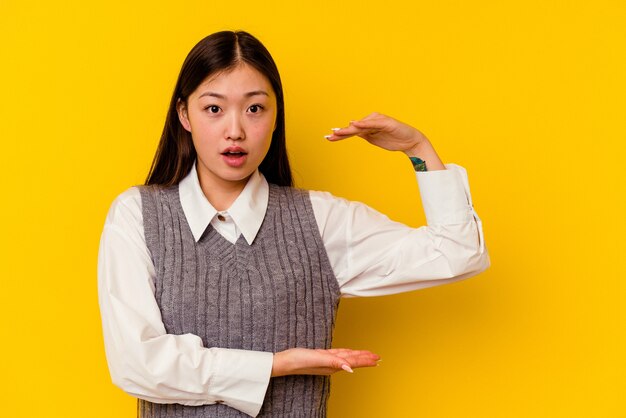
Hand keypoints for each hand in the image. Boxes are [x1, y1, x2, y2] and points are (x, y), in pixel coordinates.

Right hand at [271, 348, 379, 376]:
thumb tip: (350, 368)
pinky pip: (338, 355)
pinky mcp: (320, 357)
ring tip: (367, 356)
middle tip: (377, 358)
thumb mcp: (317, 358)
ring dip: (357, 356)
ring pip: (346, 357)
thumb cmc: (298, 360)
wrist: (284, 361)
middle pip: (352, 360)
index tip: (376, 359)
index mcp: (332, 365)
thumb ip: (333, 362)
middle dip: (365, 359)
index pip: (353, 362)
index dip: (365, 360)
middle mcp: (331, 364)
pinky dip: (345, 354)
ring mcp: (326, 361)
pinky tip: (347, 354)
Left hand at [326, 112, 445, 169]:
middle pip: (353, 127)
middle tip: (330, 135)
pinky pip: (373, 123)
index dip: (340, 135)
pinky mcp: (385, 122)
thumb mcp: (374, 139)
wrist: (410, 141)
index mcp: (368, 126)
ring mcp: (378, 121)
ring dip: (349, 129)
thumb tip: (350, 133)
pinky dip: (364, 123)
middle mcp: (371, 121)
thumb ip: (363, 135)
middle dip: (341, 132)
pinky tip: (355, 124)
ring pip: (361, 125)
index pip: (351, 131)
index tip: (329, 138)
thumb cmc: (393, 139)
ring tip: (338, 132)